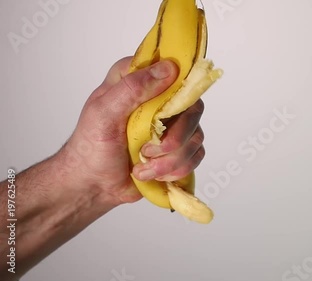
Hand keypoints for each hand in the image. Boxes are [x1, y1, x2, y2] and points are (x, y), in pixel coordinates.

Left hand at [58, 57, 205, 204]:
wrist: (96, 187)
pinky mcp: (179, 149)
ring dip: (171, 159)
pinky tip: (155, 173)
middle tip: (150, 150)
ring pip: (196, 136)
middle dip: (175, 137)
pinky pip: (196, 155)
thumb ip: (133, 88)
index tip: (165, 111)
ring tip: (145, 166)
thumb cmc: (91, 148)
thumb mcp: (103, 113)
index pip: (171, 68)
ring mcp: (172, 125)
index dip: (177, 86)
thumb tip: (169, 68)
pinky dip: (176, 169)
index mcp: (137, 81)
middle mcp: (160, 100)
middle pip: (193, 107)